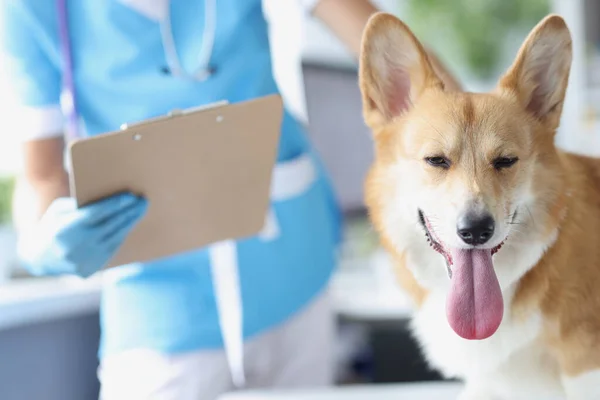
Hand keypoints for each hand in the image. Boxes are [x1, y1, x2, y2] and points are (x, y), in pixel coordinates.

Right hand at [17, 193, 147, 277]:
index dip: (115, 204)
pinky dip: (121, 236)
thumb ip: (80, 204)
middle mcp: (75, 246)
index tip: (131, 196)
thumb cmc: (52, 226)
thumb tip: (108, 198)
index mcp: (65, 229)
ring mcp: (83, 260)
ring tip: (140, 211)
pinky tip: (129, 224)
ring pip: (114, 238)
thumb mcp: (58, 210)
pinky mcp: (90, 269)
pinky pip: (111, 249)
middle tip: (143, 201)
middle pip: (110, 226)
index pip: (96, 214)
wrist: (39, 258)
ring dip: (129, 223)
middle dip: (129, 212)